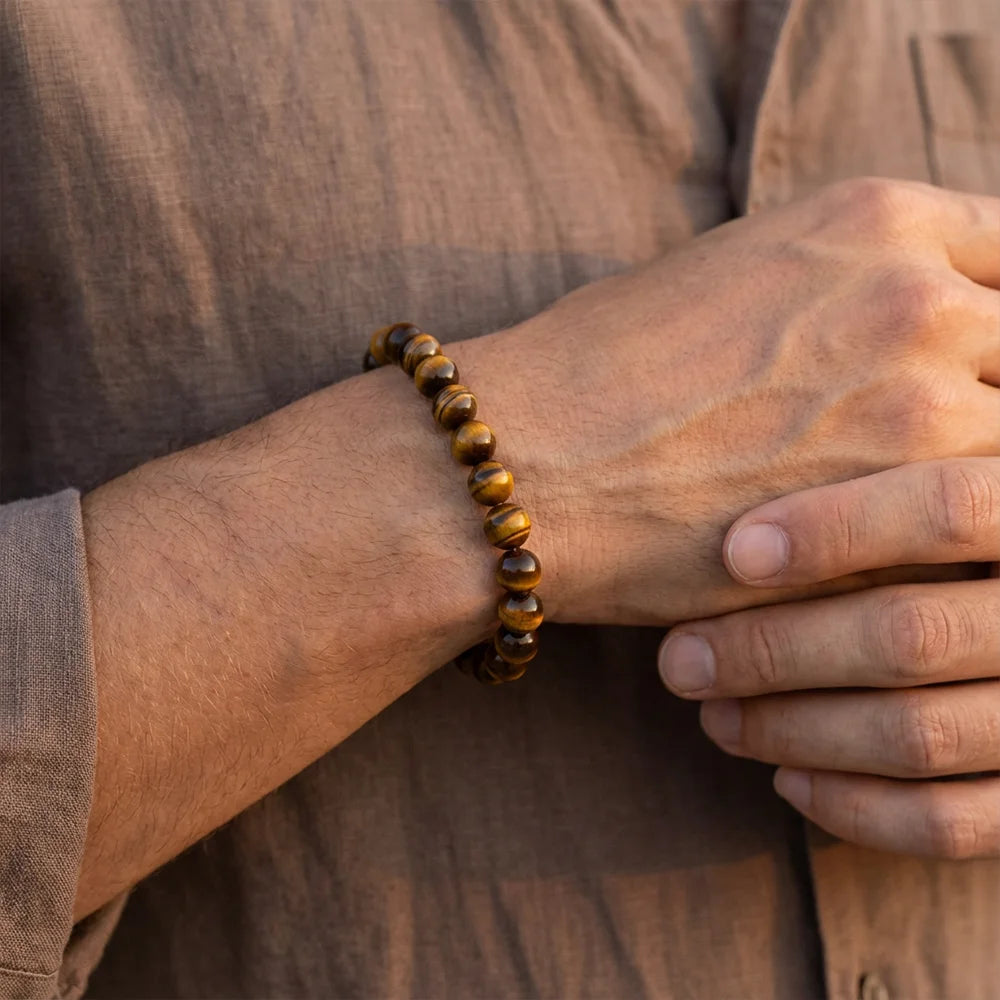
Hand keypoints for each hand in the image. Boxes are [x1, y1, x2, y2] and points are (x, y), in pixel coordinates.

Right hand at [456, 177, 999, 625]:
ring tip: (908, 517)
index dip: (995, 315)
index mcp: (875, 220)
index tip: (969, 362)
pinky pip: (975, 533)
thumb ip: (836, 288)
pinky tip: (894, 557)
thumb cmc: (597, 369)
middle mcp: (918, 300)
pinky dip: (949, 548)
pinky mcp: (893, 521)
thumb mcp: (726, 275)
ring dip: (971, 484)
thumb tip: (887, 330)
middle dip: (985, 400)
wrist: (527, 461)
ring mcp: (921, 410)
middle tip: (920, 448)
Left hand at [658, 457, 999, 857]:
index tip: (733, 552)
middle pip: (912, 632)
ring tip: (711, 711)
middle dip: (775, 652)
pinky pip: (958, 823)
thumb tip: (729, 415)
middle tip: (678, 659)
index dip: (835, 530)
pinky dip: (859, 807)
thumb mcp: (944, 453)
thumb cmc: (955, 522)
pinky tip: (787, 778)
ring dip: (793, 728)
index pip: (948, 506)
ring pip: (921, 732)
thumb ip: (877, 437)